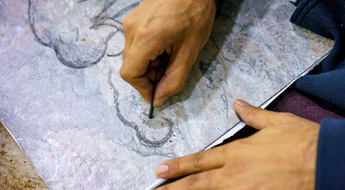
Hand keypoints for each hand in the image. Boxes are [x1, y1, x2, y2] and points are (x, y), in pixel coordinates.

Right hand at [120, 0, 216, 105]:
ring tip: (170, 56)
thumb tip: (159, 99)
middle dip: (149, 76)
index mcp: (145, 38)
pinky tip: (164, 46)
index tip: (156, 94)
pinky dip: (148, 52)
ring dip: (149, 64)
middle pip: (131, 65)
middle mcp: (132, 29)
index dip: (142, 88)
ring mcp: (130, 21)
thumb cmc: (196, 15)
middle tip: (169, 73)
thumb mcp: (189, 53)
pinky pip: (135, 43)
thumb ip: (173, 80)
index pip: (130, 74)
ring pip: (133, 55)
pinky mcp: (134, 18)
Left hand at [154, 99, 319, 189]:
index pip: (200, 159)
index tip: (161, 171)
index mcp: (237, 152)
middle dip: (174, 187)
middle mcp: (235, 173)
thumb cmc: (300, 141)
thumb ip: (253, 115)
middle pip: (198, 182)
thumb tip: (238, 104)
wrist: (325, 162)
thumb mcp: (276, 122)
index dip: (179, 166)